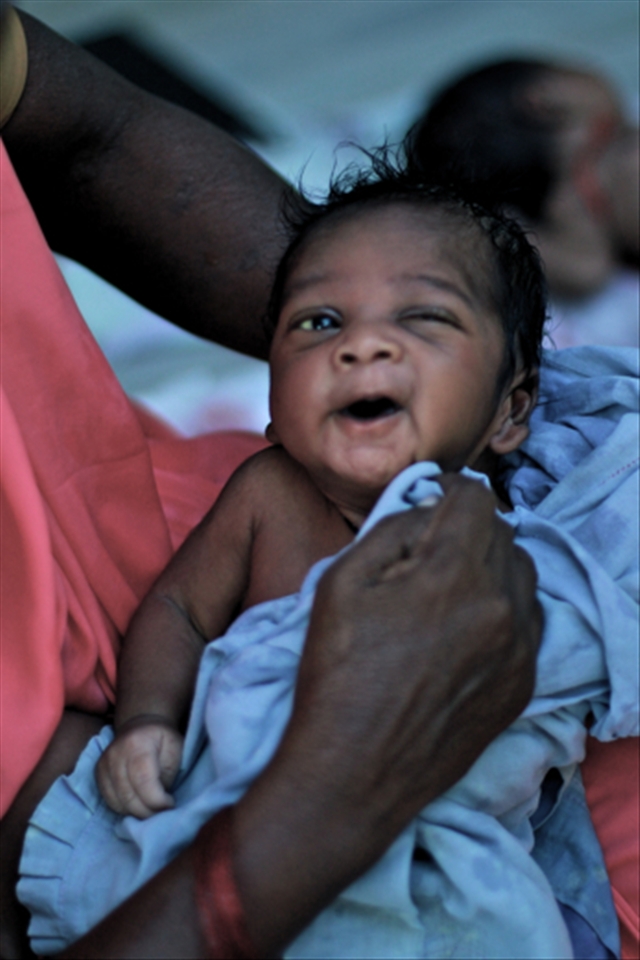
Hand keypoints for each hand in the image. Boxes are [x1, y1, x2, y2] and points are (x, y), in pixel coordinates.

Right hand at [96, 718, 183, 818]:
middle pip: (128, 796)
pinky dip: (125, 808)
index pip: (143, 781)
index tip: (170, 805)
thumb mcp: (175, 749)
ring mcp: (103, 764)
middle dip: (148, 811)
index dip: (157, 800)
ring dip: (137, 812)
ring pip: (117, 802)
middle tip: (162, 812)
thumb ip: (168, 776)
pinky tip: (139, 804)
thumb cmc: (161, 738)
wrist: (139, 725)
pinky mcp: (97, 774)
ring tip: (152, 809)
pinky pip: (109, 801)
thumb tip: (160, 804)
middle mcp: (115, 754)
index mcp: (137, 744)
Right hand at [232, 473, 541, 953]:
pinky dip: (502, 608)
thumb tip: (429, 508)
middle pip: (502, 533)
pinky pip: (528, 620)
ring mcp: (519, 650)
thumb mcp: (340, 582)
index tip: (429, 501)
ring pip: (522, 574)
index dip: (448, 489)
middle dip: (467, 528)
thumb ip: (393, 528)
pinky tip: (464, 627)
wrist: (354, 773)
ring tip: (447, 587)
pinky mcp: (522, 684)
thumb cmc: (336, 674)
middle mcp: (502, 607)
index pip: (476, 498)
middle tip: (428, 550)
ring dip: (490, 565)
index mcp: (455, 575)